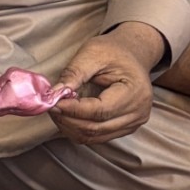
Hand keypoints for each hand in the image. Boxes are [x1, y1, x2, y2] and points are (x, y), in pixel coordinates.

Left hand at [50, 22, 161, 146]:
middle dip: (68, 120)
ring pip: (94, 137)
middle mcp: (138, 113)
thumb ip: (74, 74)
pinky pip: (97, 137)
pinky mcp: (125, 129)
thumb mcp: (92, 53)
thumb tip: (54, 95)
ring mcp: (133, 124)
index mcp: (135, 92)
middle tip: (51, 106)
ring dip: (70, 127)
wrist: (131, 55)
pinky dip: (78, 129)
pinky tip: (68, 117)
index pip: (100, 110)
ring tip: (57, 111)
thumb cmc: (113, 51)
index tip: (52, 103)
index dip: (73, 109)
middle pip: (95, 127)